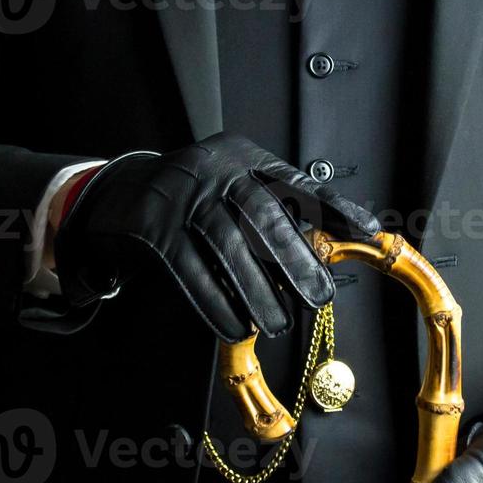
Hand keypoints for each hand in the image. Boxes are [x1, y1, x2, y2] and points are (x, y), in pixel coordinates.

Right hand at [53, 132, 378, 341]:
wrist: (117, 196)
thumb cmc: (189, 200)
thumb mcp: (230, 189)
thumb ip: (270, 210)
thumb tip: (323, 249)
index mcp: (241, 157)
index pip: (294, 182)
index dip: (332, 206)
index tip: (366, 230)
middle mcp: (212, 169)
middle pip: (262, 216)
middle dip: (294, 260)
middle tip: (317, 297)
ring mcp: (180, 196)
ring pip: (227, 246)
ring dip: (256, 290)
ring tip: (277, 322)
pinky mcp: (152, 227)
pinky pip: (189, 269)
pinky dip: (215, 302)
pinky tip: (234, 326)